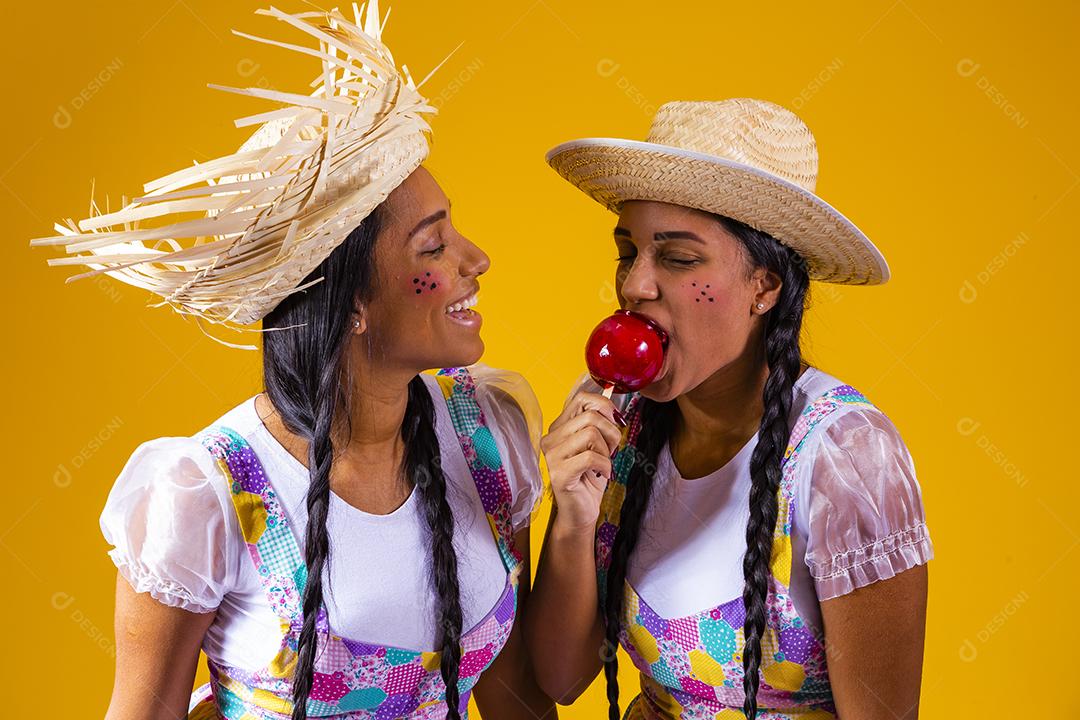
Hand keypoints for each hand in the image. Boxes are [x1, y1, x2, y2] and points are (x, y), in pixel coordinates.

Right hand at [540, 391, 624, 533]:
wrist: (581, 512)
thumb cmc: (590, 478)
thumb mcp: (598, 444)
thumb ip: (600, 422)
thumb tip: (612, 399)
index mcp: (559, 427)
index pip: (581, 398)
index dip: (605, 405)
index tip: (616, 421)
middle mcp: (551, 437)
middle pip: (590, 415)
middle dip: (611, 432)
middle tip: (612, 450)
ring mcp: (552, 455)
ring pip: (591, 433)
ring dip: (607, 450)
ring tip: (604, 463)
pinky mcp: (558, 472)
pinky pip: (590, 456)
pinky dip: (605, 465)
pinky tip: (602, 474)